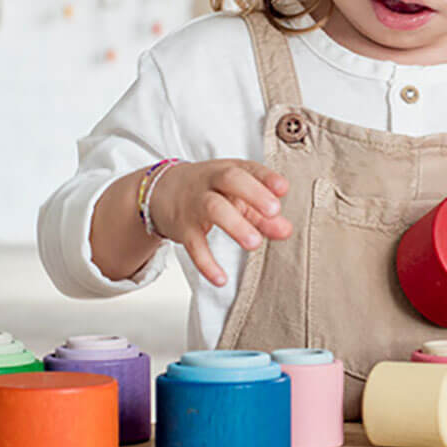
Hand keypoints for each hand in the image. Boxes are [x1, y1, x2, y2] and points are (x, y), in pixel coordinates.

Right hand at [149, 159, 291, 287]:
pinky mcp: (183, 228)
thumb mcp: (236, 196)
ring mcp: (195, 204)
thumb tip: (287, 230)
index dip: (267, 177)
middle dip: (254, 194)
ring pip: (213, 209)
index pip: (249, 168)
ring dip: (236, 225)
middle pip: (231, 179)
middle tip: (274, 211)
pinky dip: (207, 263)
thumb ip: (262, 214)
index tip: (284, 189)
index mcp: (228, 170)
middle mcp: (211, 182)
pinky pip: (194, 245)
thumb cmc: (208, 191)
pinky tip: (221, 279)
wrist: (160, 191)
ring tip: (254, 243)